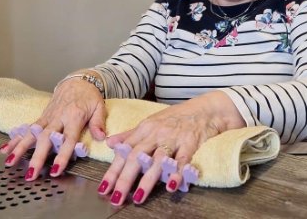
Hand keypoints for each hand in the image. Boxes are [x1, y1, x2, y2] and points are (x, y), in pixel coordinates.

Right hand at [0, 76, 106, 180]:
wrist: (78, 80)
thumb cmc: (89, 95)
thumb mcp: (99, 106)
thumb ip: (98, 122)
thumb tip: (101, 138)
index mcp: (74, 116)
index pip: (68, 139)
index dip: (62, 155)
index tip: (56, 170)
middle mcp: (59, 117)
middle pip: (46, 138)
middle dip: (38, 157)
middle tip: (31, 173)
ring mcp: (49, 116)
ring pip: (33, 133)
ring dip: (21, 148)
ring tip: (11, 162)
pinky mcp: (43, 116)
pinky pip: (29, 127)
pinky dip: (17, 138)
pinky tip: (7, 148)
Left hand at [98, 91, 243, 204]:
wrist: (203, 109)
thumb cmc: (176, 117)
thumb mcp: (151, 122)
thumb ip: (130, 134)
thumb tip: (109, 143)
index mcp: (145, 129)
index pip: (125, 151)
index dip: (113, 170)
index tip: (103, 188)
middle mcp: (156, 133)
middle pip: (137, 156)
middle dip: (125, 178)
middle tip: (115, 197)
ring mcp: (173, 138)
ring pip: (157, 159)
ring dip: (147, 180)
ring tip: (138, 198)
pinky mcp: (190, 143)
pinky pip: (182, 159)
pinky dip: (177, 172)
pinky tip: (171, 185)